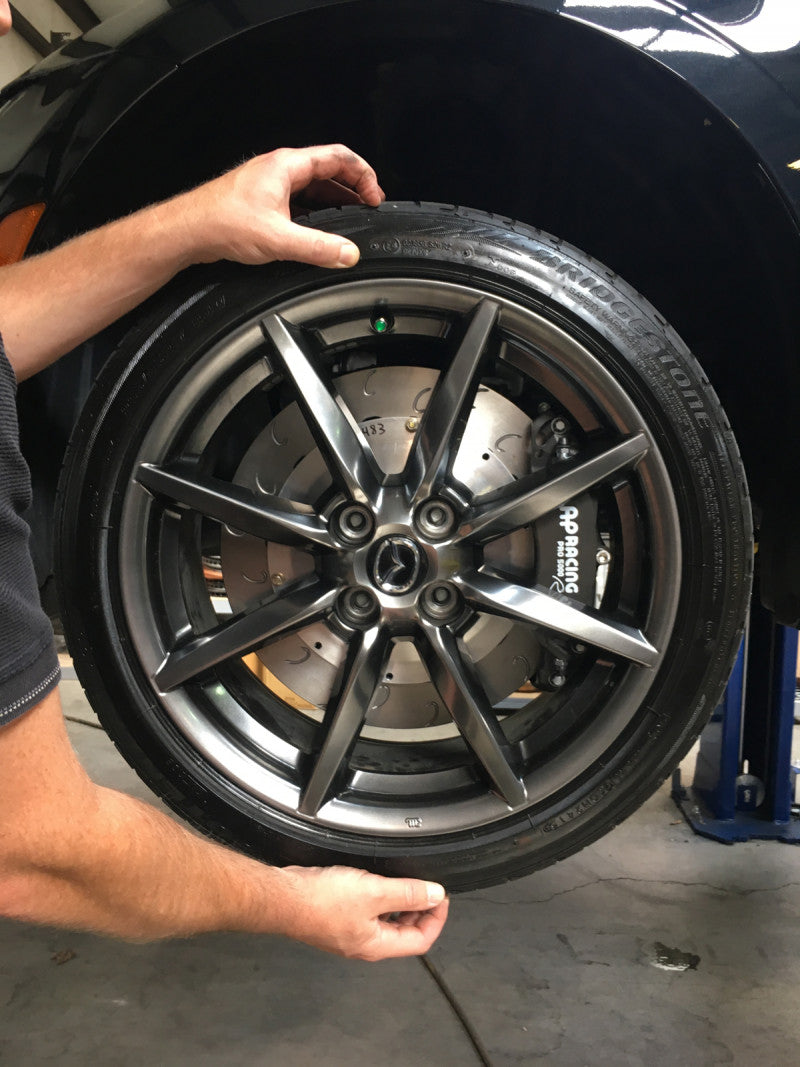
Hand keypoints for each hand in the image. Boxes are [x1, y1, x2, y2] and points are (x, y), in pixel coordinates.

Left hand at [175, 144, 384, 268]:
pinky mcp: (263, 200)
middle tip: (369, 207)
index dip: (363, 175)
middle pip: (328, 170)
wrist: (189, 231)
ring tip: (350, 218)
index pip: (338, 157)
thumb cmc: (221, 223)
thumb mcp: (278, 239)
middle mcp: (279, 170)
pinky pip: (299, 200)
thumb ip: (318, 248)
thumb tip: (347, 253)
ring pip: (313, 186)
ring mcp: (271, 184)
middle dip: (353, 188)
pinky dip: (316, 211)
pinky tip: (319, 229)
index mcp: (287, 166)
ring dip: (335, 201)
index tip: (375, 196)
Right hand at [278, 865, 448, 960]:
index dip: (436, 918)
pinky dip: (380, 900)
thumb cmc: (320, 902)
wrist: (285, 898)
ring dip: (400, 905)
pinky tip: (376, 883)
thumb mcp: (374, 892)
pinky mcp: (337, 919)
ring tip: (406, 884)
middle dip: (420, 911)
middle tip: (427, 890)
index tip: (441, 897)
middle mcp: (364, 943)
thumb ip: (407, 894)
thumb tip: (434, 895)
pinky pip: (368, 913)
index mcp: (377, 944)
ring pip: (386, 923)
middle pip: (405, 933)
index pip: (421, 940)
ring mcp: (350, 932)